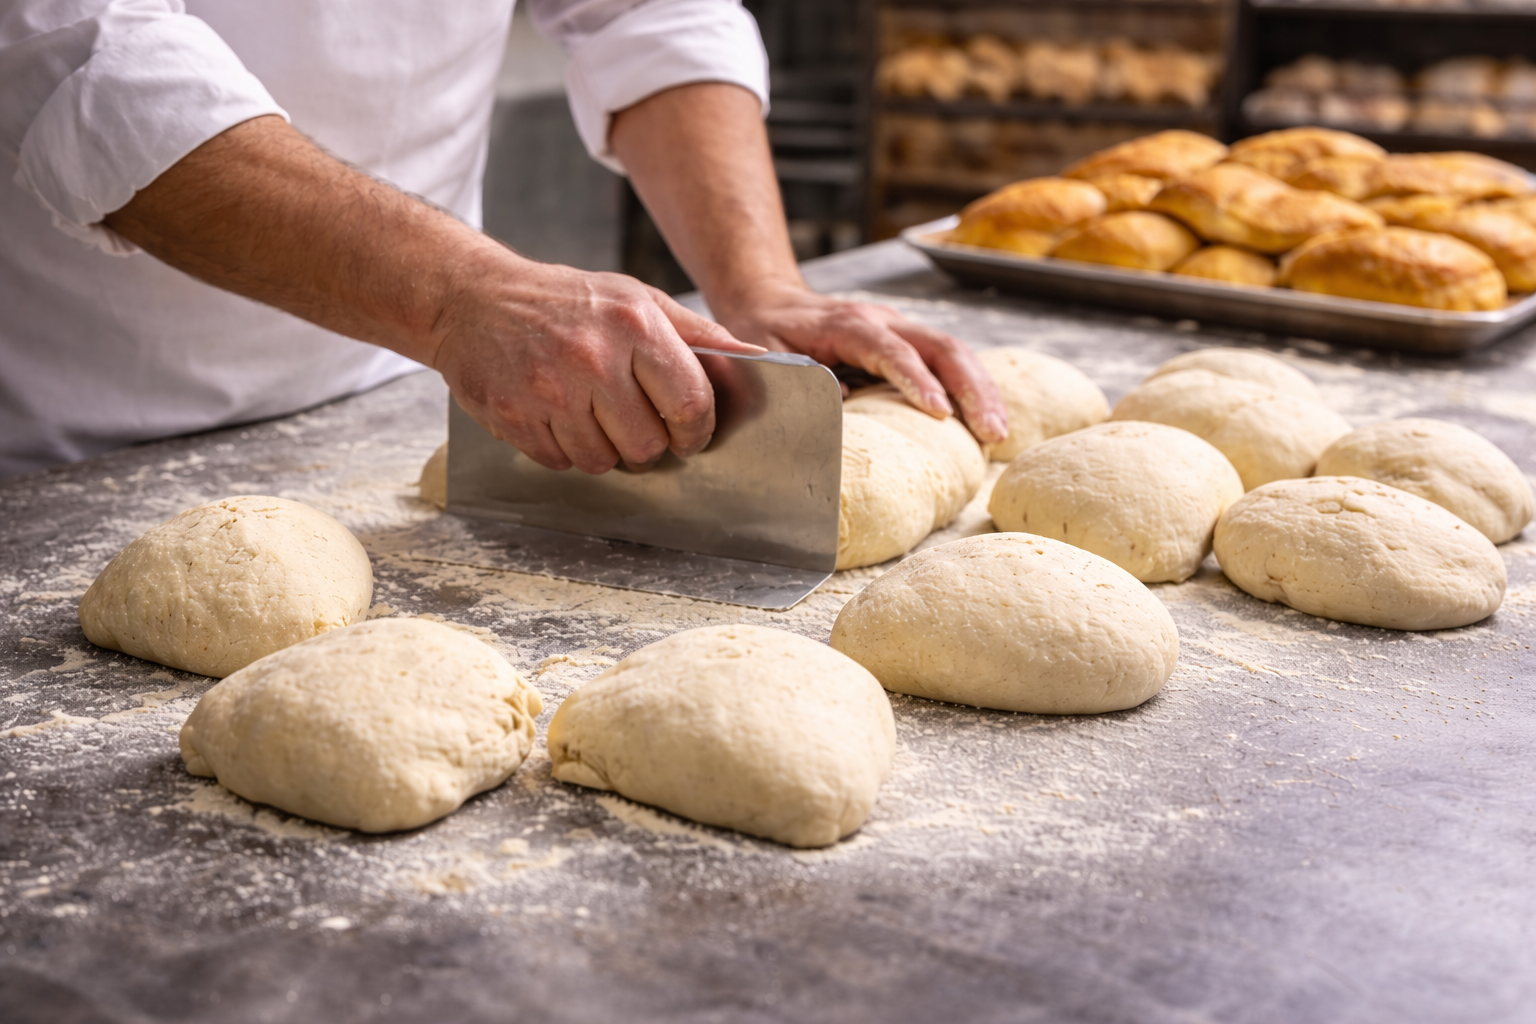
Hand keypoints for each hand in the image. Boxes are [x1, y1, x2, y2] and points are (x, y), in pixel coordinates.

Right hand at [431, 252, 762, 472]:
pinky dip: (566, 450)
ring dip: (605, 448)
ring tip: (592, 415)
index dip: (696, 431)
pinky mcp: (515, 417)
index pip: (689, 402)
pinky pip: (563, 463)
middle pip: (648, 445)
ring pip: (605, 462)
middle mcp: (593, 359)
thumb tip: (752, 359)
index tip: (689, 435)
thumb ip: (694, 332)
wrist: (472, 298)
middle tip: (635, 423)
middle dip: (649, 443)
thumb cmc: (564, 299)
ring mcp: (550, 392)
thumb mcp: (634, 297)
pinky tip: (559, 417)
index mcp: (634, 325)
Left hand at [715, 281, 1008, 445]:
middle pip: (941, 346)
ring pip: (954, 352)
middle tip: (990, 431)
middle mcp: (883, 321)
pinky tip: (987, 421)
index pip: (891, 350)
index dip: (917, 380)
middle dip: (971, 389)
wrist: (769, 300)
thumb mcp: (764, 355)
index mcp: (848, 324)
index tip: (939, 412)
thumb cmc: (764, 331)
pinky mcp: (909, 343)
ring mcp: (901, 329)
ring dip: (981, 391)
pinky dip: (973, 389)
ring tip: (998, 433)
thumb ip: (793, 377)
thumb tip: (841, 404)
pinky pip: (950, 361)